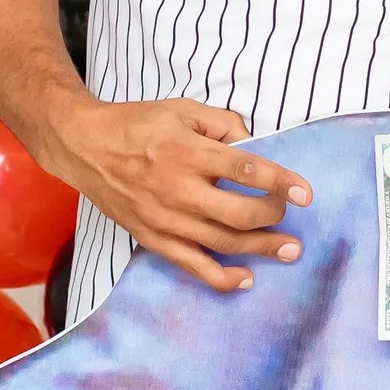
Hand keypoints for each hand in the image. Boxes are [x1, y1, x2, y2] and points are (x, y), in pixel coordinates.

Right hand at [46, 97, 310, 291]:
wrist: (84, 147)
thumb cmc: (136, 124)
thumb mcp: (182, 110)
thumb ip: (224, 123)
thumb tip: (255, 144)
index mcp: (188, 152)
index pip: (246, 169)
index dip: (280, 182)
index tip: (305, 193)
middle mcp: (178, 189)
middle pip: (239, 213)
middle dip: (274, 216)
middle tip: (289, 213)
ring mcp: (165, 219)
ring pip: (223, 243)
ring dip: (262, 249)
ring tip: (290, 250)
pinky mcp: (152, 238)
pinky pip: (192, 266)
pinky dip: (221, 277)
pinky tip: (247, 279)